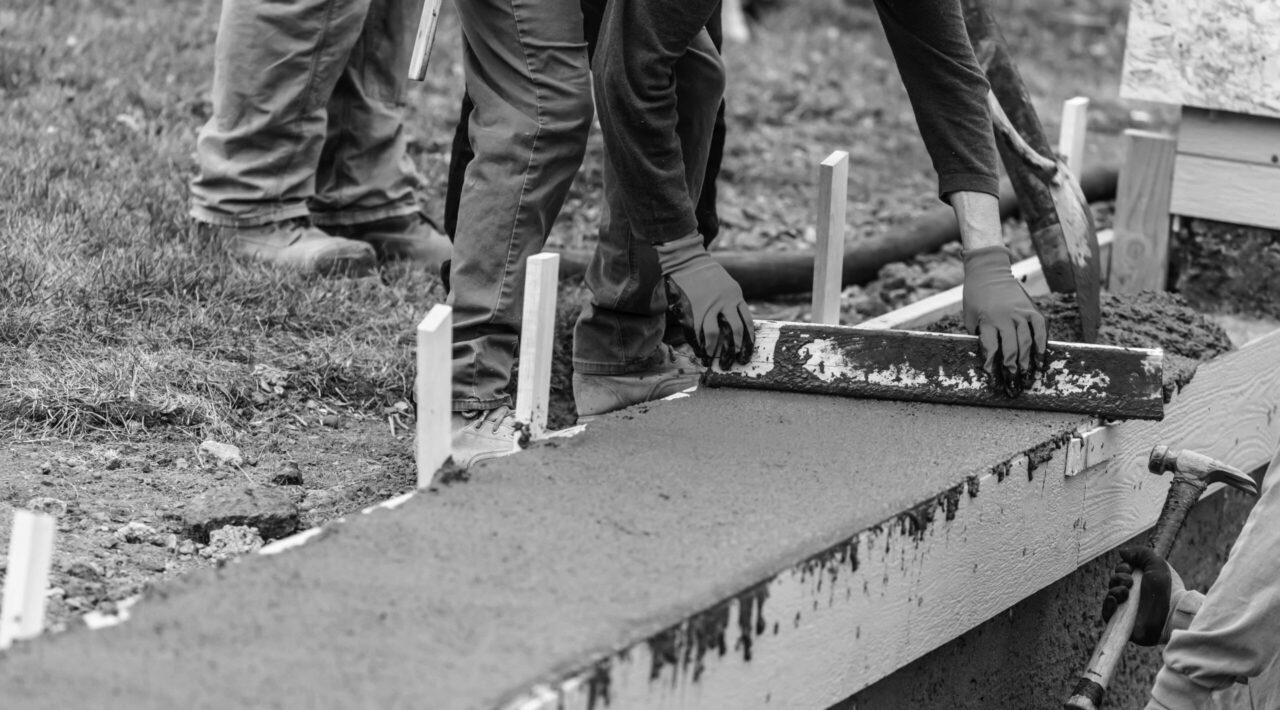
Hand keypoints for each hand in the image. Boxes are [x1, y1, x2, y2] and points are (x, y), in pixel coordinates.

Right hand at [654, 233, 753, 368]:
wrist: (686, 260)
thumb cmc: (705, 274)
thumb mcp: (726, 285)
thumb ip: (730, 303)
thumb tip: (732, 327)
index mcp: (735, 296)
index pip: (747, 322)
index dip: (747, 341)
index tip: (746, 353)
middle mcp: (725, 301)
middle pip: (735, 330)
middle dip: (735, 349)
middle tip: (733, 362)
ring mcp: (708, 305)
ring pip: (714, 334)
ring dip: (713, 349)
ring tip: (711, 359)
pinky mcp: (692, 307)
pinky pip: (696, 330)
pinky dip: (697, 342)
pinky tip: (698, 349)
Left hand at [962, 246, 1047, 395]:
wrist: (988, 272)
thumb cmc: (975, 299)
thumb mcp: (970, 318)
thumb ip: (980, 336)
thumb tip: (989, 360)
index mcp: (986, 320)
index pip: (991, 348)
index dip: (993, 367)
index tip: (995, 382)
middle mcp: (1004, 317)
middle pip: (1011, 349)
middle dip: (1013, 370)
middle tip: (1014, 386)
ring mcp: (1020, 313)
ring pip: (1027, 342)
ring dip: (1028, 362)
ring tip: (1028, 378)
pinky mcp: (1031, 310)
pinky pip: (1040, 330)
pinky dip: (1042, 345)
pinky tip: (1041, 360)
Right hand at [1102, 547, 1177, 645]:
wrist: (1171, 614)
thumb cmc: (1168, 590)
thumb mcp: (1157, 564)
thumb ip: (1140, 553)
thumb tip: (1122, 552)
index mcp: (1140, 582)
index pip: (1121, 572)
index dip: (1122, 568)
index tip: (1129, 570)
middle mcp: (1133, 594)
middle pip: (1114, 581)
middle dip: (1118, 578)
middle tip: (1130, 582)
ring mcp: (1127, 609)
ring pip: (1110, 595)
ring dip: (1115, 590)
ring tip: (1126, 593)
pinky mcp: (1122, 622)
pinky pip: (1106, 612)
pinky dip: (1107, 604)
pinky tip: (1115, 600)